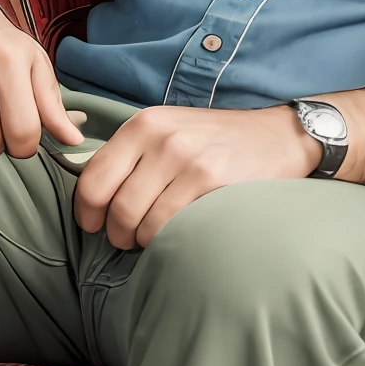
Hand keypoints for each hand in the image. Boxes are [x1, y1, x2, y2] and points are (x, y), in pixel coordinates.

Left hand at [74, 105, 317, 248]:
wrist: (278, 136)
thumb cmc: (217, 140)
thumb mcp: (170, 130)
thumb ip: (132, 155)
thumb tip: (92, 194)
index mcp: (144, 124)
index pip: (93, 177)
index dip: (86, 211)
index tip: (92, 225)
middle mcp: (161, 138)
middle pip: (115, 205)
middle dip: (115, 233)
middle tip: (125, 239)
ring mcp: (187, 159)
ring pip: (139, 221)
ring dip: (140, 240)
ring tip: (151, 239)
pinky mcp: (211, 180)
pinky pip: (169, 226)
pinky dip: (165, 241)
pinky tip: (175, 236)